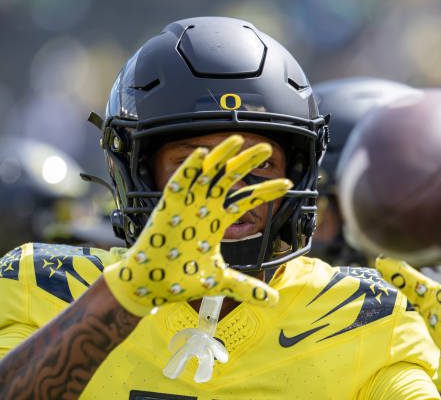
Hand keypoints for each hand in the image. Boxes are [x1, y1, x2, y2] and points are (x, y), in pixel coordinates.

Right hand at [104, 135, 291, 316]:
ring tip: (238, 139)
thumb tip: (273, 301)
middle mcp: (204, 207)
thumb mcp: (220, 281)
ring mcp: (187, 204)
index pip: (246, 199)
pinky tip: (203, 154)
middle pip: (229, 177)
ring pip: (207, 172)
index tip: (287, 183)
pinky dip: (190, 168)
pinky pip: (180, 181)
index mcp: (217, 220)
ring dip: (222, 155)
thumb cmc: (182, 280)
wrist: (152, 286)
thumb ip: (246, 287)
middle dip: (247, 162)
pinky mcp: (168, 206)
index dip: (265, 191)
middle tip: (266, 149)